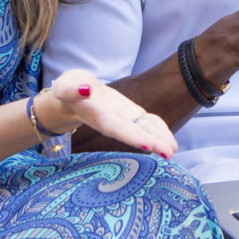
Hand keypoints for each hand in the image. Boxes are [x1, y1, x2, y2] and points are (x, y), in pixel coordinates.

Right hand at [46, 71, 177, 158]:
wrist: (74, 94)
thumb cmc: (69, 89)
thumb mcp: (65, 85)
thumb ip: (72, 89)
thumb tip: (85, 89)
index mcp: (97, 114)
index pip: (115, 127)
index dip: (131, 135)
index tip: (147, 144)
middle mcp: (112, 121)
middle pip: (132, 133)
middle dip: (151, 142)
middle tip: (169, 152)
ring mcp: (122, 118)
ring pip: (142, 129)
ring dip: (158, 138)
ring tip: (173, 149)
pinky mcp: (129, 113)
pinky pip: (145, 122)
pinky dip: (157, 128)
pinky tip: (169, 137)